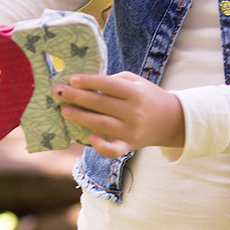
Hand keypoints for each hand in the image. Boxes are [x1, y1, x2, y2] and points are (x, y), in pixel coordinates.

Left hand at [54, 71, 184, 157]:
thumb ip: (114, 81)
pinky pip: (113, 150)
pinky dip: (101, 146)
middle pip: (101, 103)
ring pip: (102, 124)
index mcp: (135, 93)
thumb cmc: (147, 97)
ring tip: (64, 110)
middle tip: (58, 92)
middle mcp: (133, 112)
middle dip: (77, 97)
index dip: (89, 81)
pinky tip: (89, 138)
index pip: (108, 85)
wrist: (172, 121)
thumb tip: (86, 83)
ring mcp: (131, 130)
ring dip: (80, 117)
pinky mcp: (129, 145)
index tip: (71, 79)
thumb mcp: (136, 82)